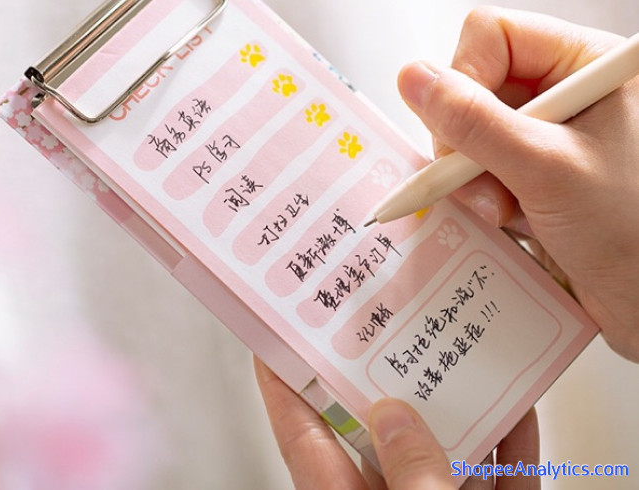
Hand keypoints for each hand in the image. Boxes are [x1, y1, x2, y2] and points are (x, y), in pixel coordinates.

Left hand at [254, 357, 539, 488]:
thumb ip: (409, 477)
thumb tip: (393, 413)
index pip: (301, 435)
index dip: (281, 384)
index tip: (269, 334)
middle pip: (376, 427)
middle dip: (380, 371)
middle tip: (381, 315)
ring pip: (443, 444)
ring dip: (454, 396)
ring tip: (451, 338)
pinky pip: (500, 475)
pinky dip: (511, 439)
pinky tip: (519, 398)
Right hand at [397, 7, 638, 360]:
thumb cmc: (634, 233)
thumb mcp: (548, 170)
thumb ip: (475, 122)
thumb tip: (412, 77)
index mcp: (584, 65)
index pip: (492, 34)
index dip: (464, 78)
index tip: (463, 131)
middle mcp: (562, 91)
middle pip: (471, 85)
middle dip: (468, 142)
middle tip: (489, 184)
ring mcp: (544, 133)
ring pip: (467, 132)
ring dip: (475, 178)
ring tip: (508, 211)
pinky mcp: (530, 170)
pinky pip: (476, 166)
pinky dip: (482, 196)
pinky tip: (513, 220)